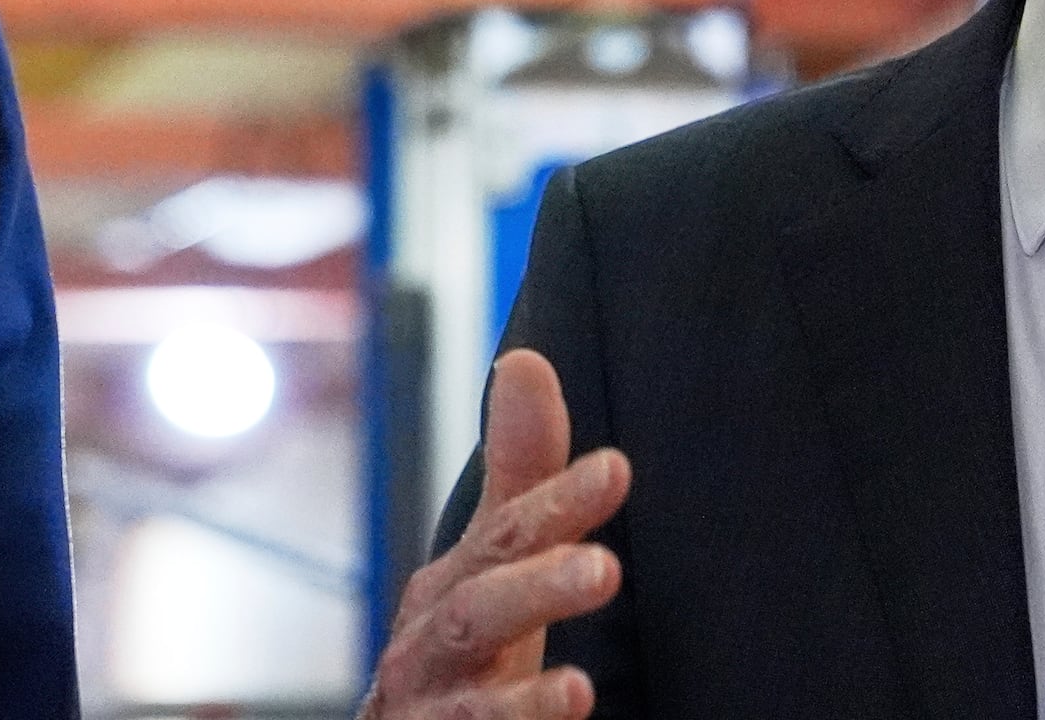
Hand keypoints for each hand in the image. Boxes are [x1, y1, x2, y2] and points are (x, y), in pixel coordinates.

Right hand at [360, 349, 631, 719]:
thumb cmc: (465, 648)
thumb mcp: (499, 561)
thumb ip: (521, 474)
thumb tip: (524, 360)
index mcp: (452, 584)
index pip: (505, 533)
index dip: (556, 502)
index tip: (616, 470)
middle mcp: (430, 641)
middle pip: (478, 608)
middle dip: (537, 587)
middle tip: (606, 570)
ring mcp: (427, 704)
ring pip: (464, 694)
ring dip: (521, 692)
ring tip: (580, 688)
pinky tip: (568, 713)